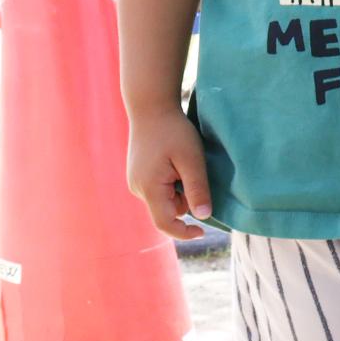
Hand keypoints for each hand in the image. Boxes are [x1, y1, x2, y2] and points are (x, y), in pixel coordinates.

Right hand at [125, 107, 213, 239]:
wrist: (151, 107)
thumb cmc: (174, 131)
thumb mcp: (192, 160)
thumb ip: (197, 189)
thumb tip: (204, 217)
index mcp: (150, 187)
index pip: (165, 223)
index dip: (184, 233)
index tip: (203, 232)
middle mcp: (137, 188)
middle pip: (167, 212)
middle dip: (185, 202)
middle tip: (193, 174)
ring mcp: (136, 181)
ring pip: (164, 201)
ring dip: (180, 192)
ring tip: (183, 165)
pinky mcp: (138, 175)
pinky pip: (159, 191)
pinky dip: (172, 185)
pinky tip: (174, 164)